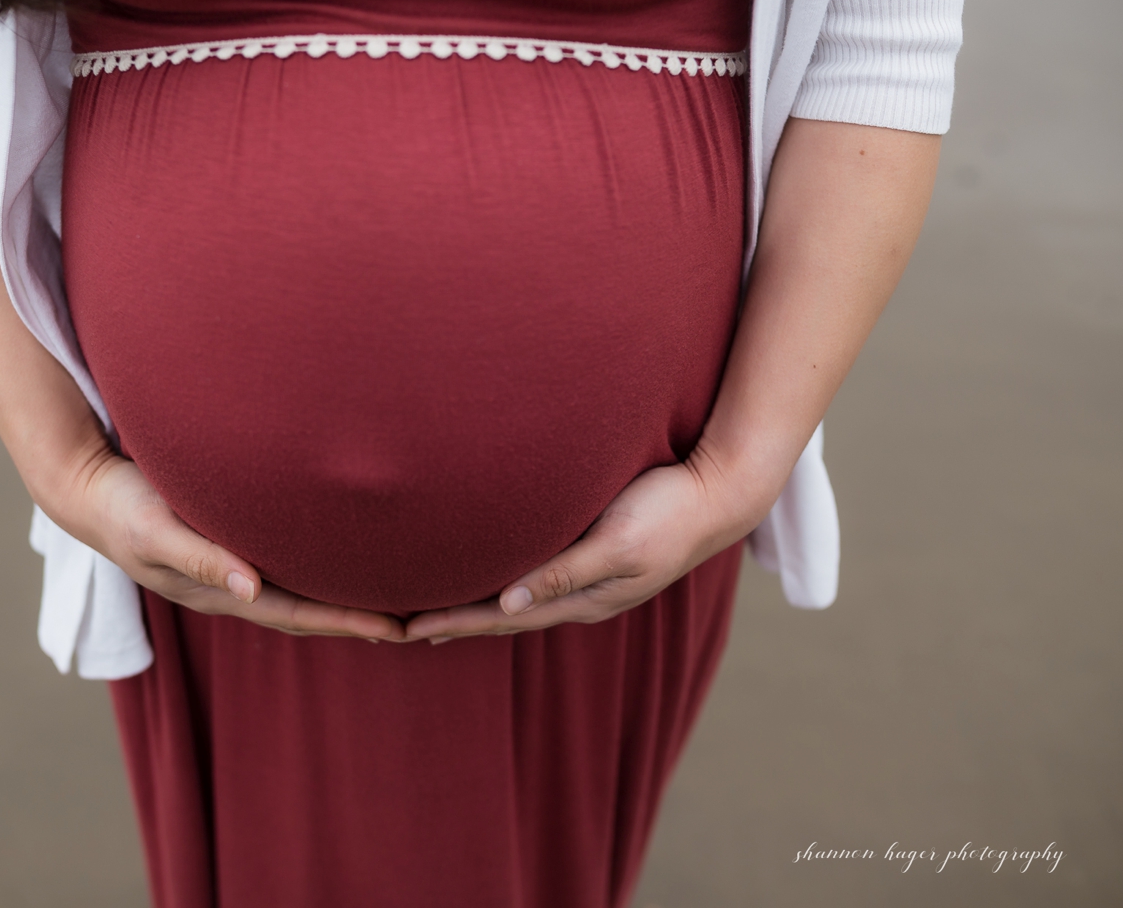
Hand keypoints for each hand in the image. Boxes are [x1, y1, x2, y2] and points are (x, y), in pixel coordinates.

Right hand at [51, 448, 406, 640]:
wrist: (90, 491)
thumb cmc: (122, 508)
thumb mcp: (155, 531)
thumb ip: (200, 557)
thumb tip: (250, 589)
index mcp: (222, 591)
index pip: (298, 615)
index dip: (346, 622)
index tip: (397, 631)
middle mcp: (237, 585)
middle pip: (310, 612)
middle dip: (360, 619)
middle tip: (419, 622)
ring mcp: (236, 568)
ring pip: (303, 590)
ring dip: (346, 597)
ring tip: (399, 598)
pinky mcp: (235, 543)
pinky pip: (290, 564)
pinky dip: (323, 568)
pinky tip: (350, 559)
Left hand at [401, 447, 769, 640]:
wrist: (720, 493)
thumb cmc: (669, 512)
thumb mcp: (618, 543)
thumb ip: (565, 572)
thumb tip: (510, 604)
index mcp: (582, 597)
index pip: (502, 617)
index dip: (454, 621)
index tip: (408, 628)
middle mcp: (580, 594)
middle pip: (504, 616)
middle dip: (455, 622)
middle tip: (402, 628)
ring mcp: (590, 578)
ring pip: (518, 600)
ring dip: (476, 608)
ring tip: (435, 613)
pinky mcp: (595, 554)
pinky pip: (536, 577)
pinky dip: (504, 585)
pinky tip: (493, 580)